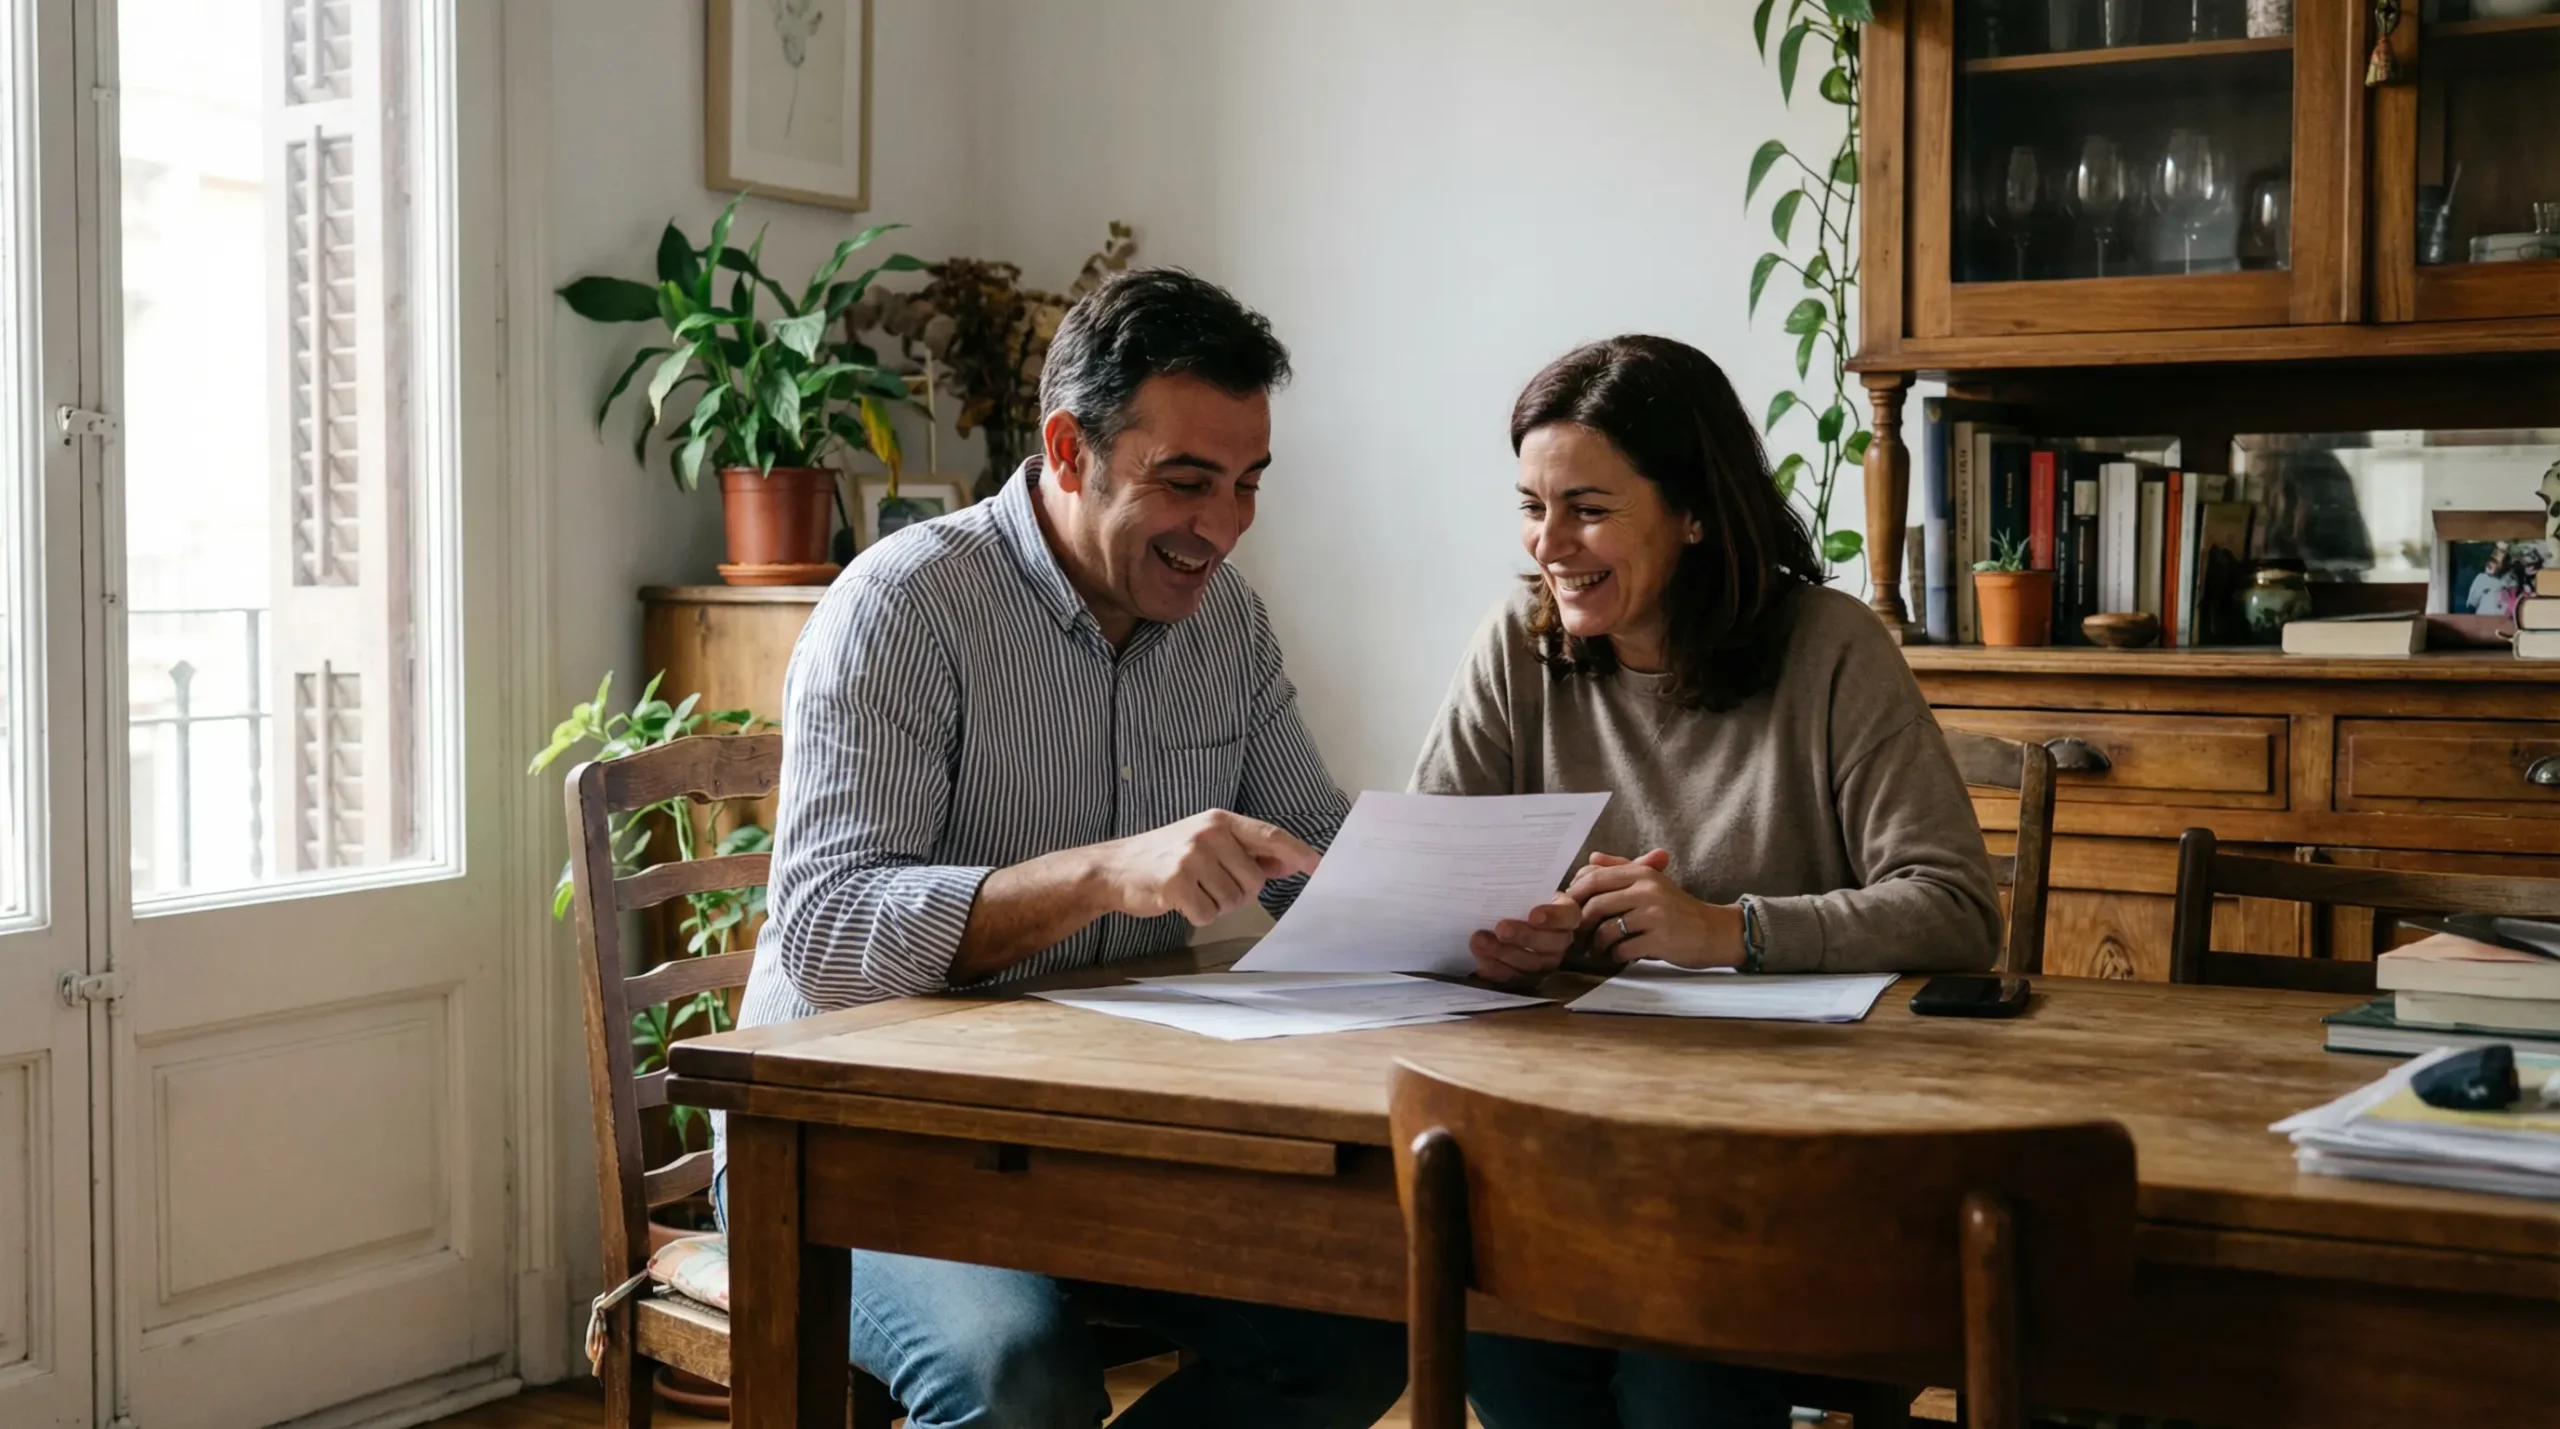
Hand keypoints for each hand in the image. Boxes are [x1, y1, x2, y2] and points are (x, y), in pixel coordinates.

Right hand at [1095, 810, 1320, 926]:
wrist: (1114, 868)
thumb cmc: (1166, 857)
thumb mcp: (1207, 844)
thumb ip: (1247, 853)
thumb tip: (1289, 863)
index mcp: (1220, 821)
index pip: (1270, 835)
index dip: (1297, 852)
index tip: (1320, 866)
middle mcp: (1208, 834)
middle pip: (1254, 880)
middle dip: (1238, 892)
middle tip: (1210, 885)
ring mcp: (1191, 857)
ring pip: (1233, 900)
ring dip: (1216, 904)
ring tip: (1192, 889)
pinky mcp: (1176, 883)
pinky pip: (1209, 914)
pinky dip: (1198, 915)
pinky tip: (1179, 901)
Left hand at [1467, 894, 1580, 984]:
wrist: (1509, 915)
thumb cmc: (1520, 898)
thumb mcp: (1525, 888)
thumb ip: (1520, 888)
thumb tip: (1499, 878)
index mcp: (1566, 915)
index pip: (1568, 917)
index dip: (1554, 918)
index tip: (1534, 914)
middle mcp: (1559, 942)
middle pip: (1550, 945)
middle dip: (1524, 937)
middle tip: (1501, 928)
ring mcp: (1543, 962)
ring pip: (1529, 964)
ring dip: (1502, 953)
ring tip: (1479, 940)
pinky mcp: (1524, 976)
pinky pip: (1510, 976)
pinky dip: (1492, 967)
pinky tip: (1478, 955)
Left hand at [1567, 849, 1744, 968]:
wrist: (1714, 931)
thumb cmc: (1678, 908)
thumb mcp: (1652, 882)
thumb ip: (1621, 868)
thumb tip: (1591, 858)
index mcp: (1641, 873)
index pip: (1593, 878)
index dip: (1574, 896)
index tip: (1570, 910)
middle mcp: (1647, 890)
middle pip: (1595, 904)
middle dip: (1581, 924)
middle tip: (1578, 935)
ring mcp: (1654, 915)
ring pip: (1606, 929)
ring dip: (1596, 944)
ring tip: (1596, 949)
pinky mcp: (1660, 939)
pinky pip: (1622, 949)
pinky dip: (1614, 956)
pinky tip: (1616, 956)